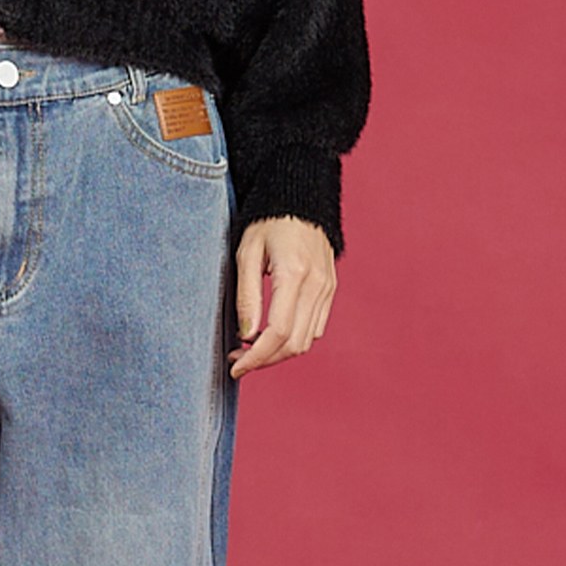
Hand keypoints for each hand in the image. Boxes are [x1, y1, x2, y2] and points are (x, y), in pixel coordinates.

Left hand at [228, 214, 336, 377]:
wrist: (298, 199)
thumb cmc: (267, 221)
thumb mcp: (247, 251)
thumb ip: (247, 295)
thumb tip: (246, 335)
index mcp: (294, 274)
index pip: (278, 332)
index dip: (256, 357)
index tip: (235, 367)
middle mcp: (317, 285)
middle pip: (294, 343)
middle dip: (264, 360)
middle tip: (237, 360)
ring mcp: (328, 289)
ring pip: (307, 340)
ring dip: (278, 353)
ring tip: (250, 349)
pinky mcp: (330, 290)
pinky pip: (315, 327)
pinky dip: (294, 339)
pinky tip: (271, 334)